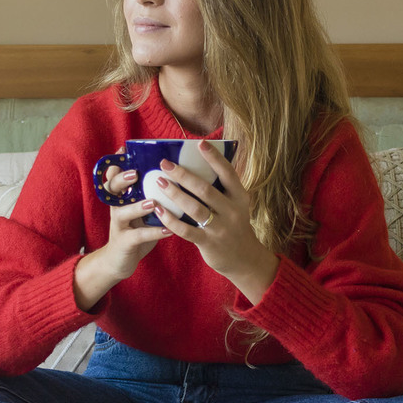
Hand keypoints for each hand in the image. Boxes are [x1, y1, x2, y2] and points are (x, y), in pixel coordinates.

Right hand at [73, 158, 167, 310]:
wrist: (120, 260)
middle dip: (121, 180)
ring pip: (123, 212)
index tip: (123, 150)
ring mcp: (118, 225)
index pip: (113, 175)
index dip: (117, 163)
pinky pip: (138, 236)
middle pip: (111, 189)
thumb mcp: (140, 208)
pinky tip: (168, 230)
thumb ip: (150, 192)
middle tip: (135, 174)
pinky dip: (153, 232)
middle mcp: (116, 207)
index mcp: (121, 196)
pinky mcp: (124, 242)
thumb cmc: (136, 229)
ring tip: (153, 203)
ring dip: (138, 207)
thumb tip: (174, 171)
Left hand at [152, 141, 279, 302]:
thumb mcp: (236, 205)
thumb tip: (197, 164)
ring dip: (175, 194)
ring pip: (194, 208)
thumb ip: (221, 189)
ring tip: (159, 182)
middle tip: (165, 164)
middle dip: (183, 175)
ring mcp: (221, 228)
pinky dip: (171, 220)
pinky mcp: (209, 243)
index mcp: (240, 197)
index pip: (228, 173)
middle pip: (206, 189)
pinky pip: (186, 230)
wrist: (244, 259)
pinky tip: (159, 210)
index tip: (200, 144)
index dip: (214, 158)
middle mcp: (232, 211)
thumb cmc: (234, 225)